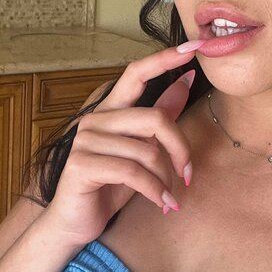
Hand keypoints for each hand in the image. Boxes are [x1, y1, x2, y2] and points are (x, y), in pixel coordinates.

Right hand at [40, 42, 203, 247]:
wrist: (76, 223)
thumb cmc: (110, 186)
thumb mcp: (142, 150)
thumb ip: (160, 116)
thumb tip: (186, 80)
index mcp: (111, 110)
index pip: (136, 73)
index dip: (165, 59)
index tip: (195, 48)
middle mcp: (96, 119)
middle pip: (155, 118)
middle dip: (180, 149)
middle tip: (188, 175)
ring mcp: (86, 140)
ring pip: (146, 150)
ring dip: (166, 179)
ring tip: (169, 196)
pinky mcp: (82, 164)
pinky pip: (133, 172)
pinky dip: (155, 191)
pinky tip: (162, 203)